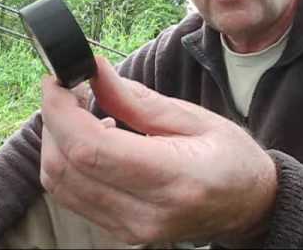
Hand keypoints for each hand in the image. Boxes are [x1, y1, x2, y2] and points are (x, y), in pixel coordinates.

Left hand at [40, 56, 276, 245]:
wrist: (248, 205)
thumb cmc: (232, 157)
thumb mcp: (194, 117)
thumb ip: (138, 99)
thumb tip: (95, 71)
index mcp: (174, 179)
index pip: (92, 148)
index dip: (61, 110)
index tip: (57, 80)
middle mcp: (146, 214)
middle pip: (66, 166)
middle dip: (53, 119)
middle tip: (68, 88)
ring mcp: (130, 229)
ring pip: (60, 183)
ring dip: (56, 139)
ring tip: (79, 109)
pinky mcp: (120, 231)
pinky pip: (72, 194)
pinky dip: (67, 159)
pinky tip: (90, 137)